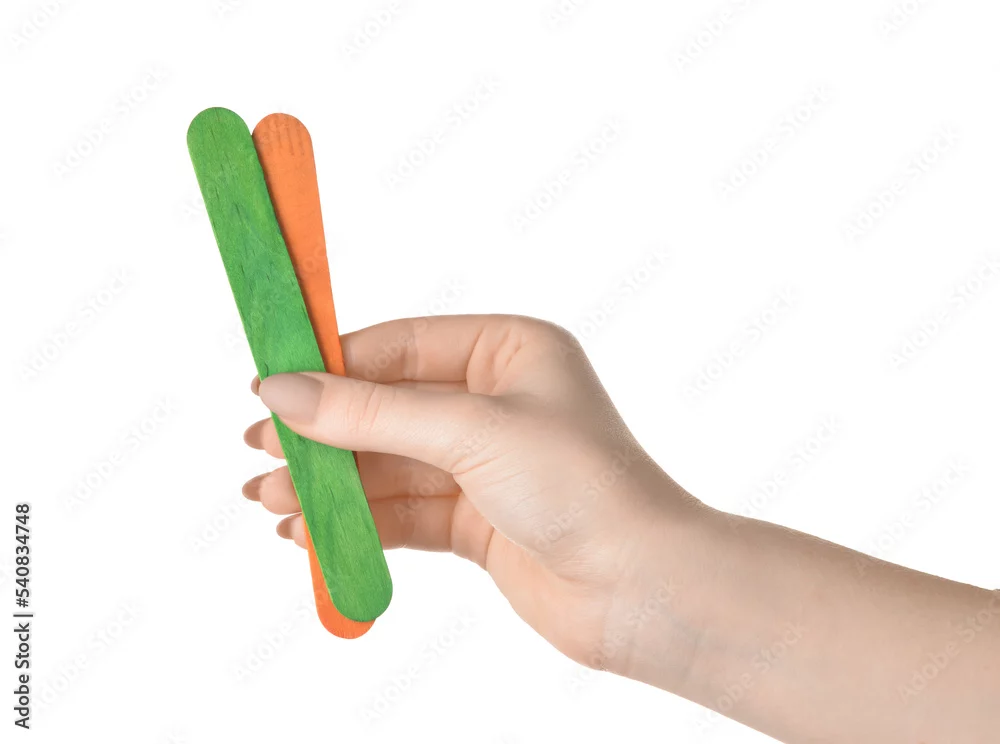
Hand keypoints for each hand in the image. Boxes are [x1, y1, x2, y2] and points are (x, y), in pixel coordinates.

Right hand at [242, 314, 704, 674]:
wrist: (642, 588)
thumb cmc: (583, 487)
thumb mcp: (469, 431)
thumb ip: (372, 413)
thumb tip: (284, 391)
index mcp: (508, 351)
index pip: (400, 346)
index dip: (332, 363)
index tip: (269, 381)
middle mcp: (497, 402)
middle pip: (387, 407)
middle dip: (323, 430)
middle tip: (259, 446)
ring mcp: (486, 464)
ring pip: (389, 465)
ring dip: (330, 482)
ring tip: (269, 497)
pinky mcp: (478, 520)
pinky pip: (402, 512)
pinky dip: (357, 521)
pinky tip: (309, 530)